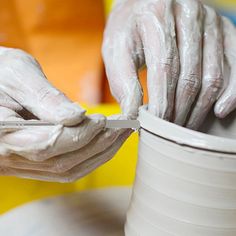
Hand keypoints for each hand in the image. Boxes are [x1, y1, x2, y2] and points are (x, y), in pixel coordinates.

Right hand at [0, 47, 129, 181]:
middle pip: (62, 162)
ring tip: (120, 134)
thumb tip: (77, 116)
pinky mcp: (32, 163)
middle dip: (98, 144)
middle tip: (123, 127)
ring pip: (67, 170)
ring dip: (99, 153)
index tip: (104, 120)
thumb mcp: (18, 74)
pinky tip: (104, 143)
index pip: (47, 144)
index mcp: (1, 134)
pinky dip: (89, 157)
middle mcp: (9, 157)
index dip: (81, 135)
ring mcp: (20, 164)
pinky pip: (64, 169)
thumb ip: (45, 97)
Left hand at [103, 0, 235, 128]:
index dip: (161, 103)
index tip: (155, 125)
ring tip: (185, 126)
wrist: (145, 2)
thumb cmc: (128, 28)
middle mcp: (188, 13)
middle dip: (179, 111)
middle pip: (189, 77)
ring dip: (200, 109)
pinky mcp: (223, 29)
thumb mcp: (116, 49)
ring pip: (212, 76)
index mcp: (156, 15)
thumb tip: (132, 115)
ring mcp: (210, 22)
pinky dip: (231, 92)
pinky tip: (219, 110)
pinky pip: (234, 65)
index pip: (164, 68)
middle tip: (169, 130)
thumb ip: (122, 81)